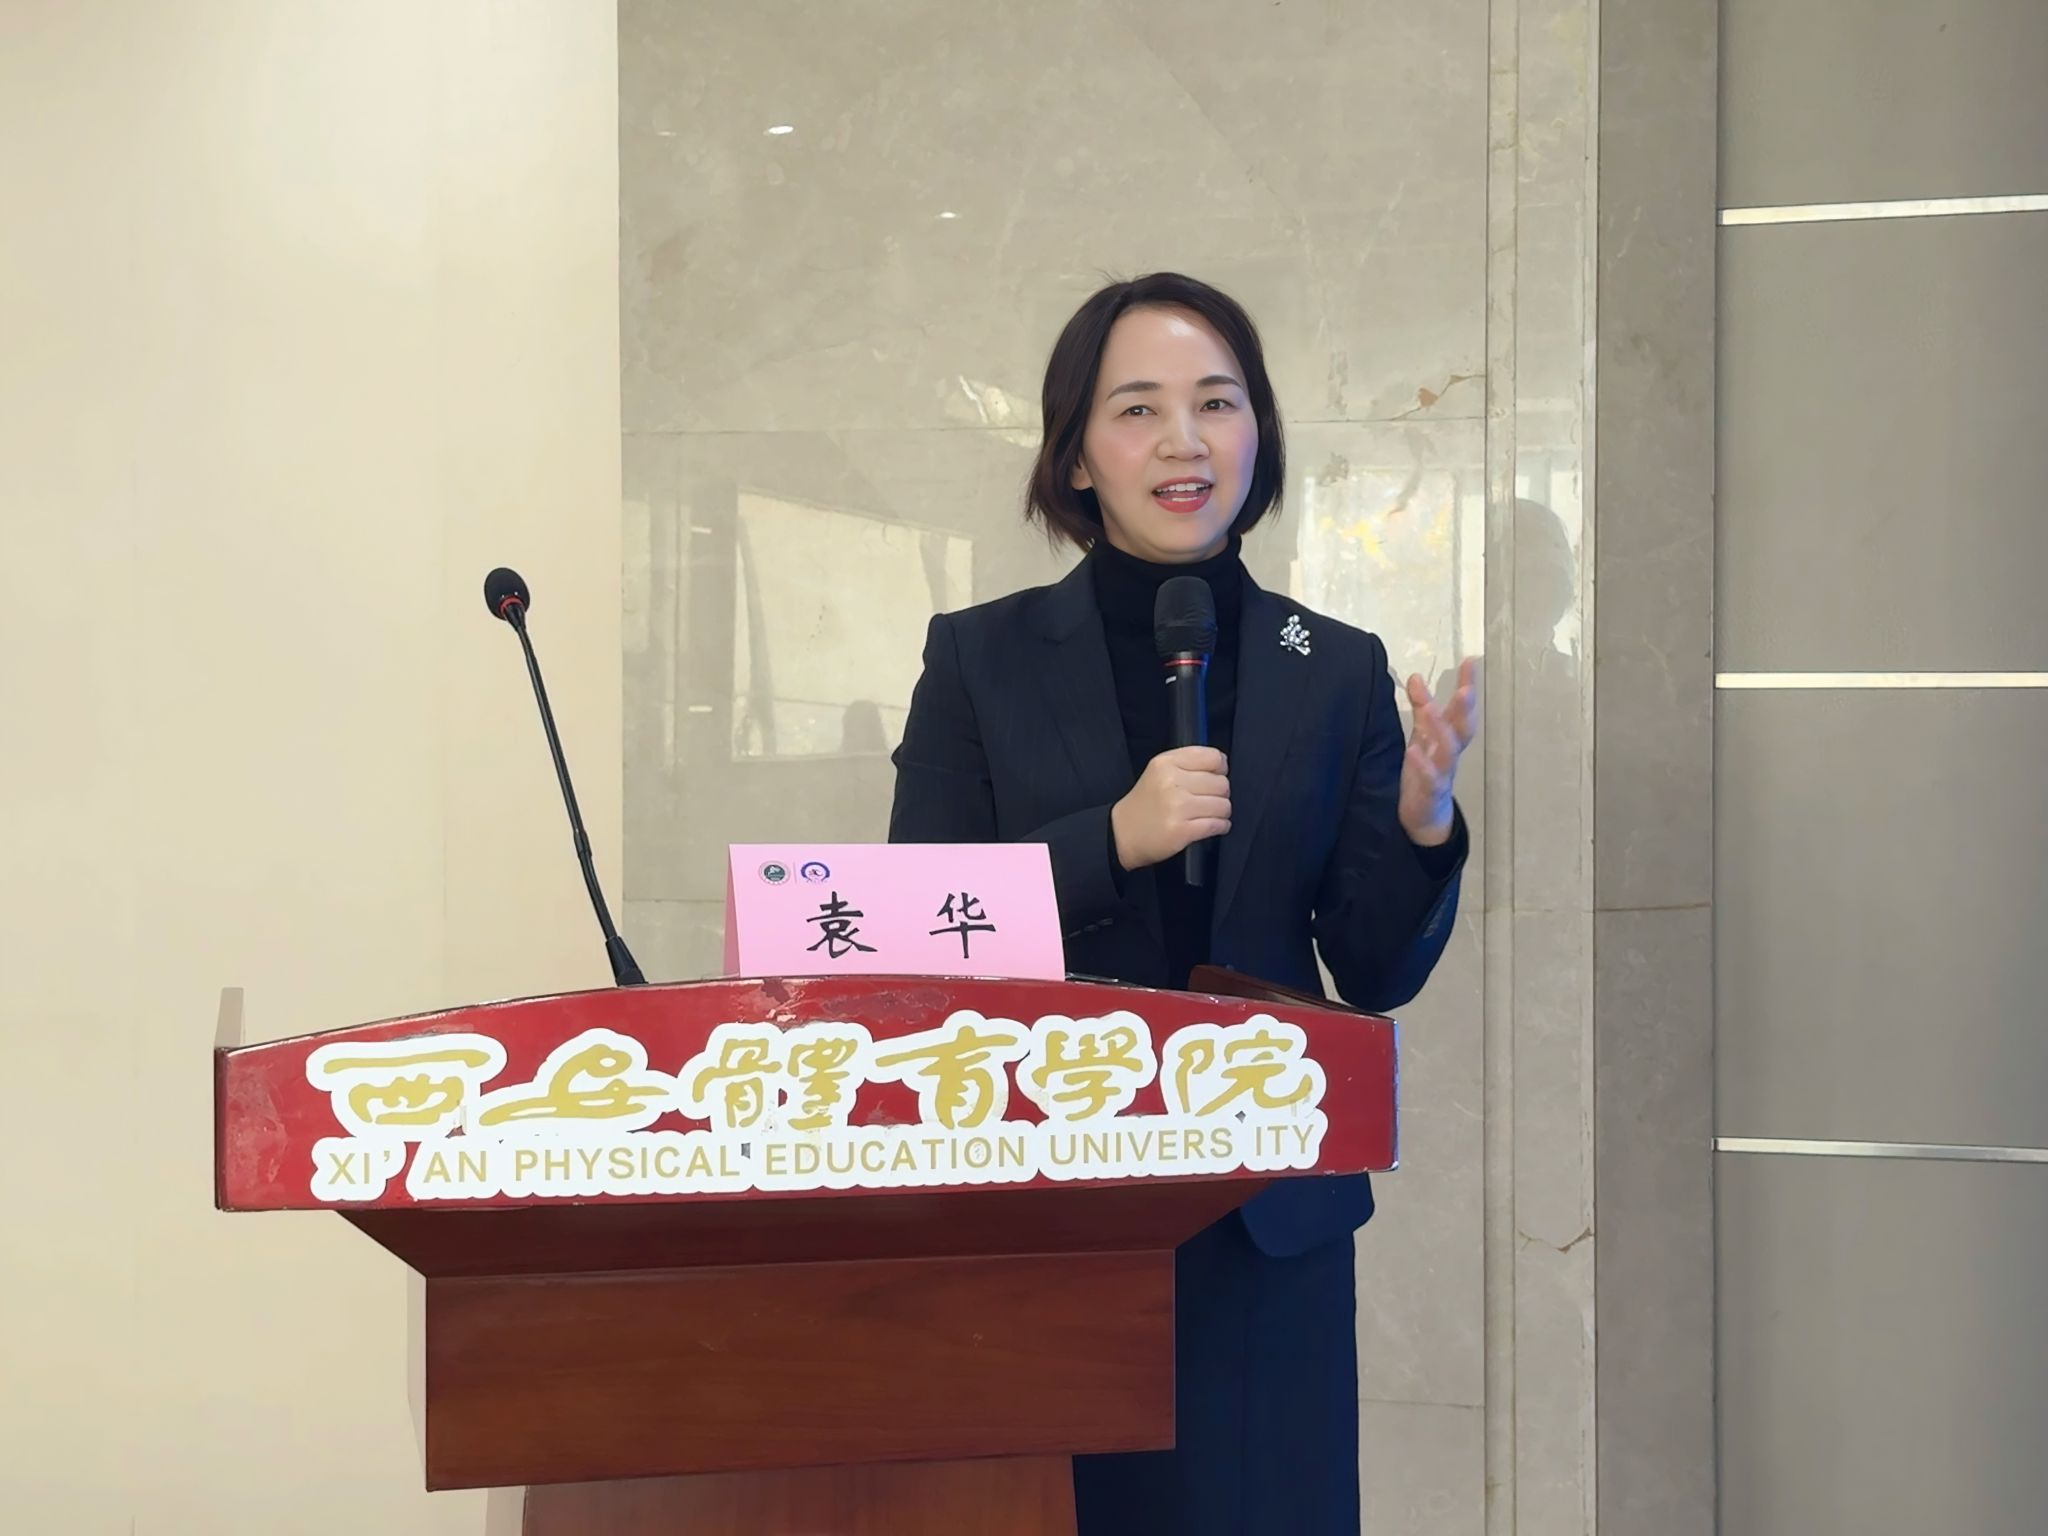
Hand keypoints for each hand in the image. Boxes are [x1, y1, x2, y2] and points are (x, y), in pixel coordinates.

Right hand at [1112, 746, 1230, 870]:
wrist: (1122, 833)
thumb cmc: (1145, 803)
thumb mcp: (1159, 771)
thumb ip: (1188, 762)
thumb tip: (1222, 764)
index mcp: (1166, 763)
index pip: (1213, 757)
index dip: (1220, 769)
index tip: (1215, 777)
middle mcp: (1171, 782)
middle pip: (1221, 783)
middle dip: (1220, 794)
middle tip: (1207, 800)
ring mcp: (1177, 806)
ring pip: (1223, 805)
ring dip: (1221, 812)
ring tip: (1208, 814)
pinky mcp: (1182, 830)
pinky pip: (1218, 824)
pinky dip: (1220, 826)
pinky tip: (1212, 826)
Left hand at [1399, 657, 1477, 846]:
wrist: (1426, 816)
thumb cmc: (1427, 770)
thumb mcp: (1422, 736)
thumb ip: (1421, 708)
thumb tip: (1415, 676)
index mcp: (1450, 737)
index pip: (1460, 708)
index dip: (1466, 685)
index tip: (1469, 660)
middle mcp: (1451, 752)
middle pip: (1462, 729)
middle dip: (1464, 709)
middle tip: (1465, 689)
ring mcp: (1443, 772)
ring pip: (1448, 751)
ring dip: (1440, 731)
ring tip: (1429, 711)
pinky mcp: (1430, 792)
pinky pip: (1430, 779)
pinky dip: (1423, 765)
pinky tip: (1413, 752)